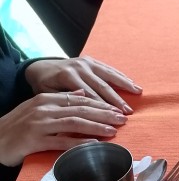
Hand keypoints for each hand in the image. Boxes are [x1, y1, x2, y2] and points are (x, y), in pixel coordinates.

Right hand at [0, 91, 127, 167]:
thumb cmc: (18, 126)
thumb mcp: (38, 108)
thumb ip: (60, 101)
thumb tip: (82, 94)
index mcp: (46, 99)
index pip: (78, 100)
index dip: (100, 104)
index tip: (117, 108)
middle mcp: (44, 109)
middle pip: (80, 109)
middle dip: (104, 113)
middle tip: (123, 118)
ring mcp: (39, 124)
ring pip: (73, 123)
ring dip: (96, 127)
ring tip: (114, 130)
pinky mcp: (35, 140)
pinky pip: (61, 141)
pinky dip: (79, 142)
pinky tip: (93, 144)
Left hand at [23, 56, 141, 114]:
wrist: (38, 68)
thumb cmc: (44, 86)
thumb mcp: (48, 95)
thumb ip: (65, 100)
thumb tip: (83, 108)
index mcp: (68, 76)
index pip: (90, 96)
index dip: (103, 108)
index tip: (114, 119)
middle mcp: (79, 67)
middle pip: (102, 86)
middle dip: (117, 100)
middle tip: (128, 113)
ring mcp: (86, 62)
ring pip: (109, 75)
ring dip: (125, 85)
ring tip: (138, 93)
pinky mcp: (90, 60)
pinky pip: (108, 68)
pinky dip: (121, 76)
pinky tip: (132, 82)